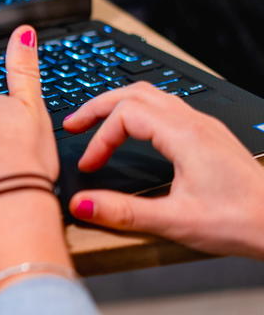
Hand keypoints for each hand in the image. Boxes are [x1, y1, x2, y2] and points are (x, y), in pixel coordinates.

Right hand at [63, 82, 263, 257]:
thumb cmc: (241, 221)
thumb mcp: (175, 222)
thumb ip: (123, 212)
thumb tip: (82, 203)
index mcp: (185, 136)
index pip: (125, 115)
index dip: (99, 138)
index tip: (89, 165)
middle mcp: (195, 123)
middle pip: (135, 92)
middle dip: (98, 106)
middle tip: (73, 124)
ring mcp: (204, 126)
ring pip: (152, 95)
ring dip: (118, 105)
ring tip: (96, 123)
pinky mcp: (209, 136)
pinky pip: (166, 108)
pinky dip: (138, 113)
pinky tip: (133, 133)